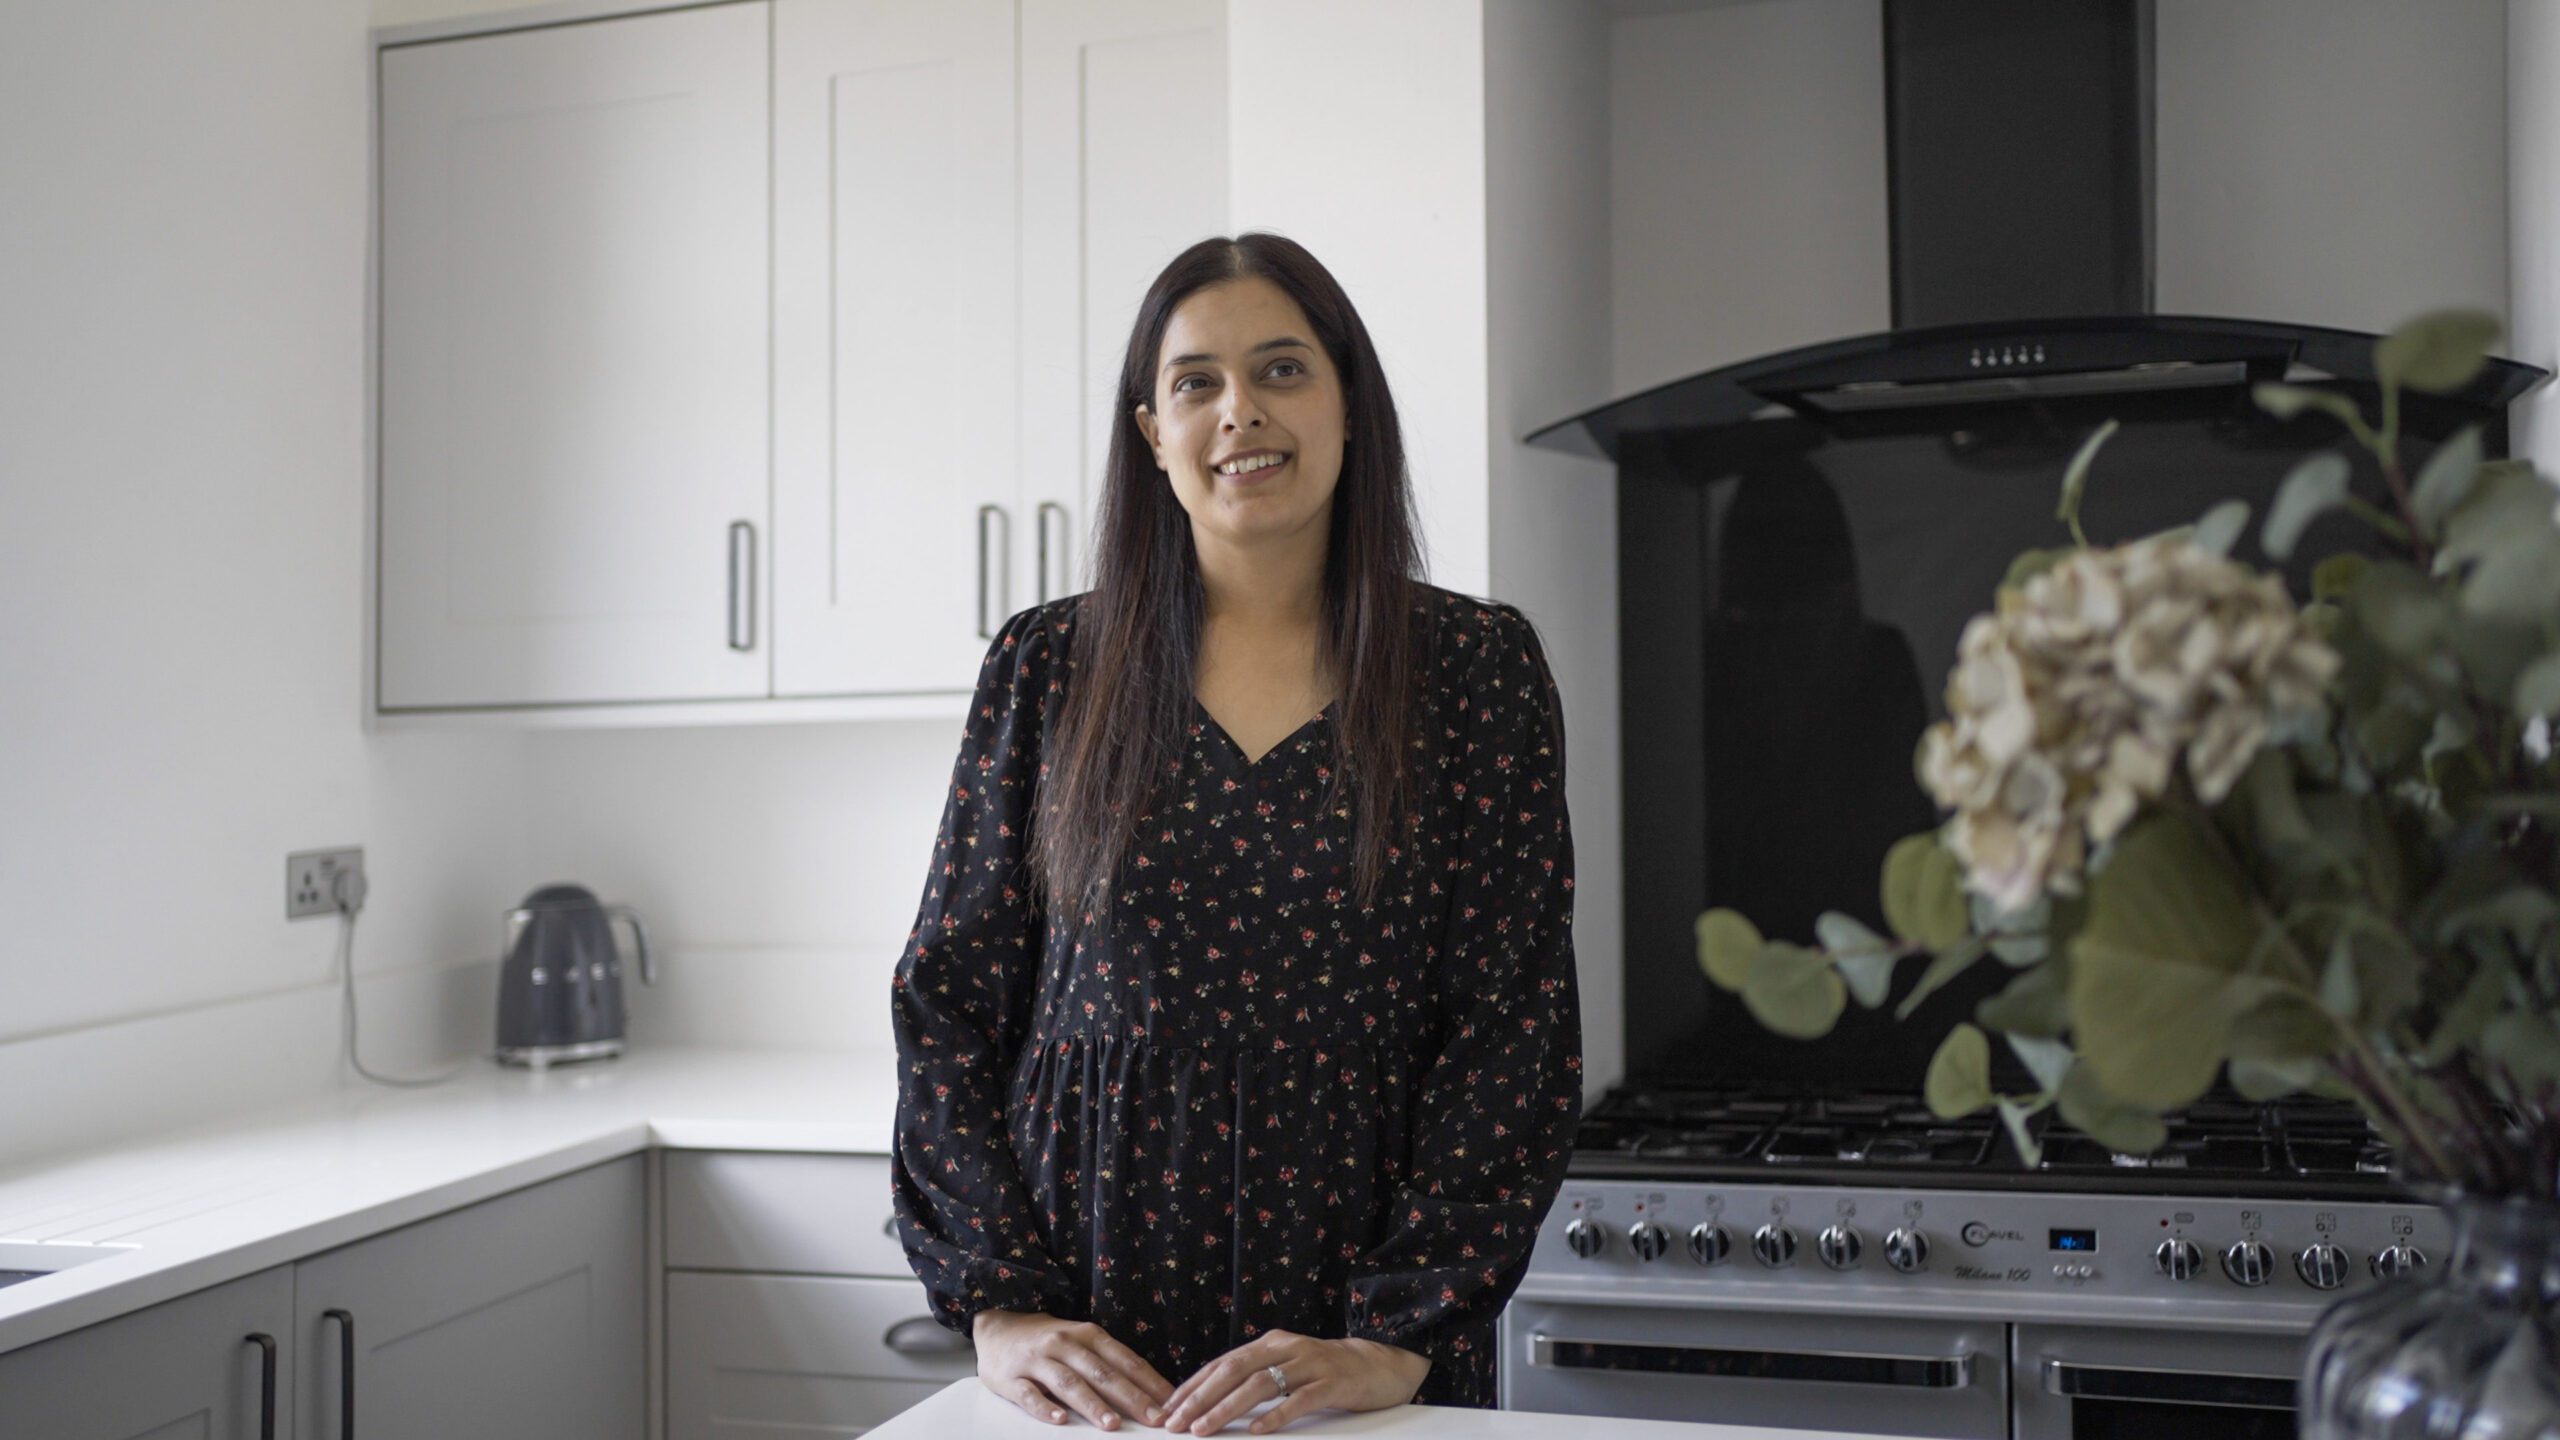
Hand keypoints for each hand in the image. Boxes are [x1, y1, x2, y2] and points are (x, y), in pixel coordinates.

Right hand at [973, 1309, 1177, 1430]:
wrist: (997, 1326)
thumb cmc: (1049, 1340)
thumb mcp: (1081, 1341)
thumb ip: (1109, 1363)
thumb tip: (1150, 1392)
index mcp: (1088, 1335)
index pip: (1125, 1361)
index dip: (1149, 1382)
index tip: (1171, 1403)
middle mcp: (1064, 1344)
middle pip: (1102, 1373)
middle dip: (1131, 1398)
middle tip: (1154, 1420)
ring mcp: (1037, 1360)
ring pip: (1069, 1383)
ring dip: (1092, 1404)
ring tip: (1112, 1425)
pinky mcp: (1010, 1378)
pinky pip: (1029, 1394)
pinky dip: (1045, 1408)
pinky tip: (1060, 1420)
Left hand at [1159, 1330, 1430, 1434]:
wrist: (1380, 1363)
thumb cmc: (1327, 1371)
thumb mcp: (1287, 1367)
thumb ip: (1255, 1377)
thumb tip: (1210, 1402)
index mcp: (1269, 1344)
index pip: (1221, 1364)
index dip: (1191, 1386)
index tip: (1166, 1410)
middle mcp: (1286, 1348)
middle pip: (1233, 1370)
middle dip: (1199, 1398)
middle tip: (1175, 1424)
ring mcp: (1310, 1364)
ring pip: (1260, 1384)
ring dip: (1227, 1408)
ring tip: (1203, 1430)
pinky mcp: (1333, 1382)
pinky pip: (1300, 1399)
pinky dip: (1276, 1415)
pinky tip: (1257, 1431)